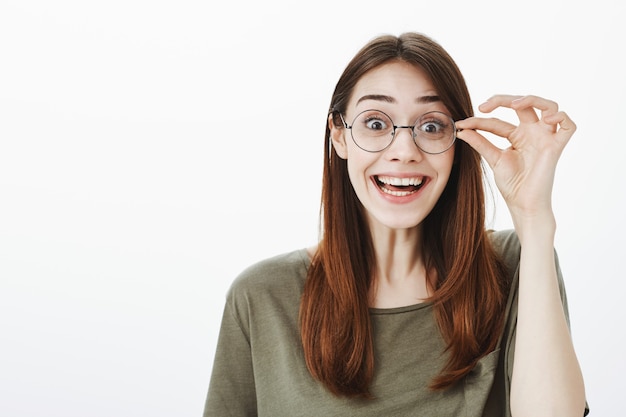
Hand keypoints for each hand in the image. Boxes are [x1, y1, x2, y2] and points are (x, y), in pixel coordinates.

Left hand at [455, 95, 575, 220]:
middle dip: (503, 100)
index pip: (498, 121)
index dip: (479, 121)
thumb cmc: (512, 184)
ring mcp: (546, 138)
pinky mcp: (557, 146)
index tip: (461, 124)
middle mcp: (533, 132)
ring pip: (549, 106)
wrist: (522, 204)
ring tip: (514, 104)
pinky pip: (569, 126)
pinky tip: (546, 118)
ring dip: (532, 99)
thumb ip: (480, 143)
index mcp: (518, 135)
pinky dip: (562, 117)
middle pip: (524, 104)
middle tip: (483, 107)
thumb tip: (461, 129)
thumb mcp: (493, 159)